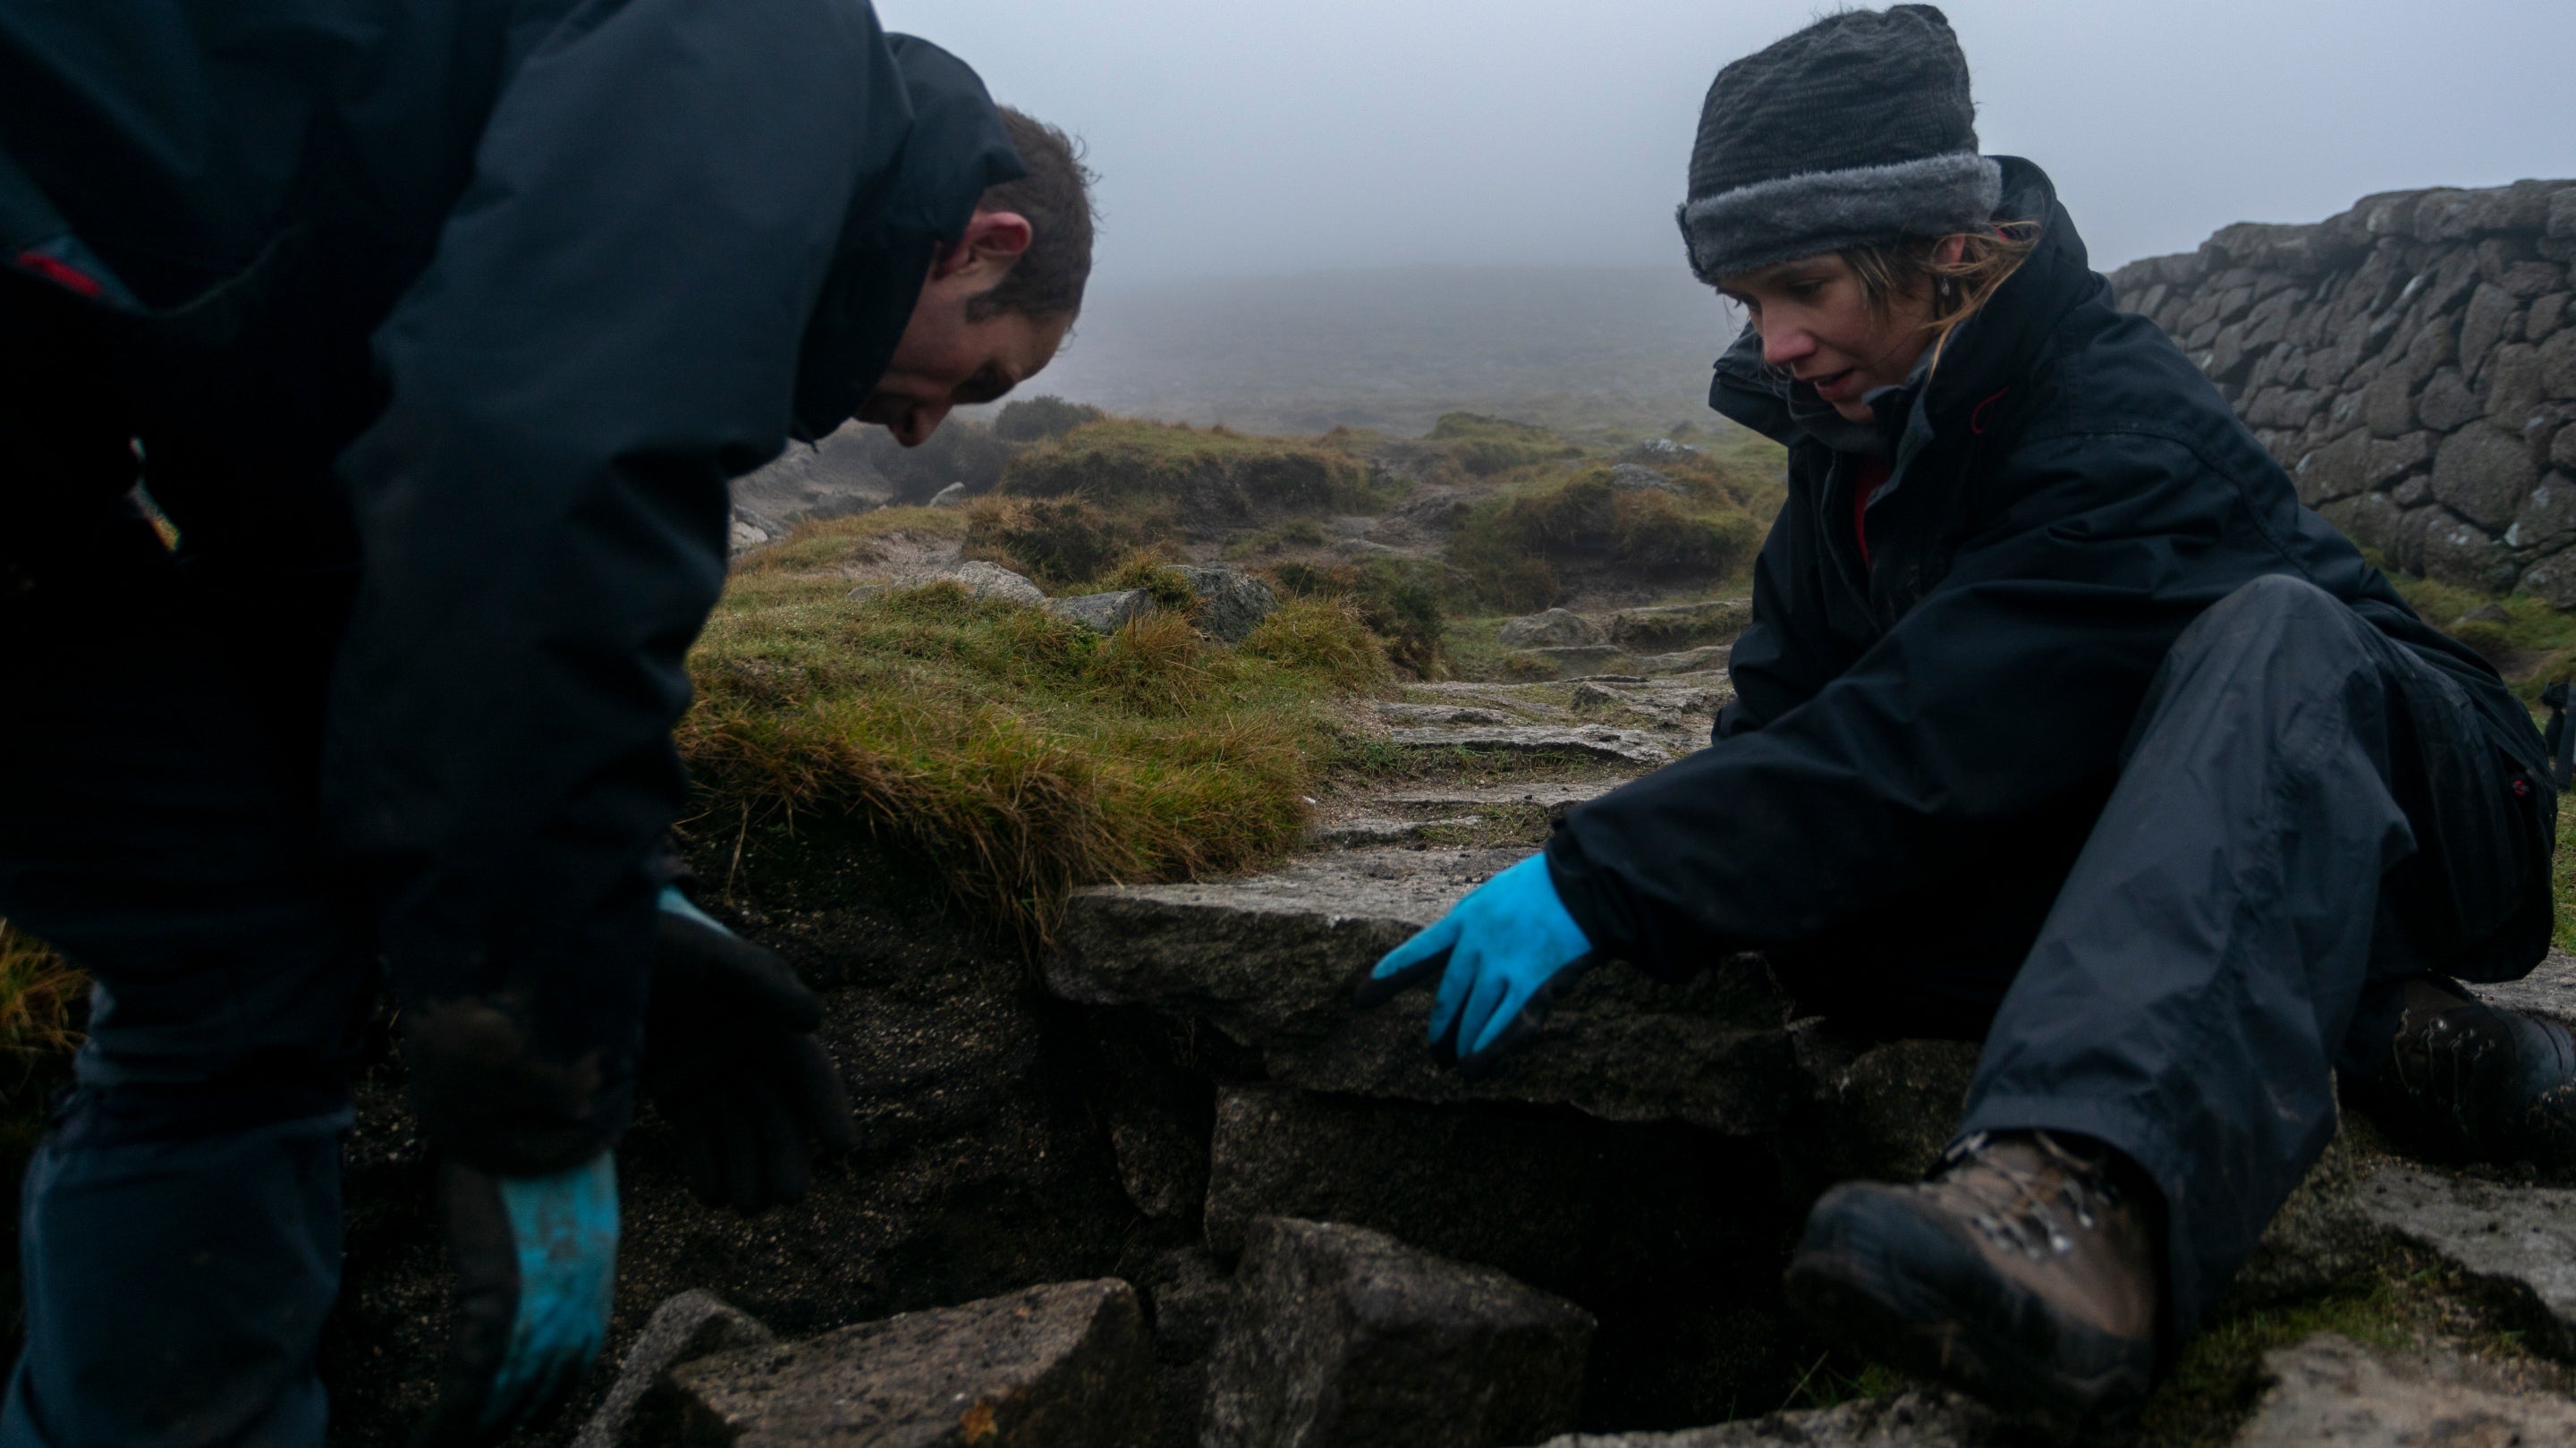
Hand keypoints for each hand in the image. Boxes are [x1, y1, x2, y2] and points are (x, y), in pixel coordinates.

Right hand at [421, 1154, 617, 1445]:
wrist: (532, 1113)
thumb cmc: (534, 1143)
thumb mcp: (561, 1203)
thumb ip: (550, 1244)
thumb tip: (526, 1260)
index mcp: (594, 1277)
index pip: (574, 1358)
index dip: (546, 1392)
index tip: (527, 1418)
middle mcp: (578, 1301)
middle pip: (543, 1384)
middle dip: (509, 1420)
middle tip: (482, 1444)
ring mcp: (543, 1305)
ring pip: (506, 1393)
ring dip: (475, 1431)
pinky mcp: (500, 1302)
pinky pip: (473, 1380)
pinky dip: (449, 1420)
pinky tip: (430, 1441)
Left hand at [644, 887, 856, 1209]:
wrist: (587, 959)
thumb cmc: (659, 944)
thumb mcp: (709, 956)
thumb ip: (762, 982)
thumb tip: (816, 1019)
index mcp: (767, 1016)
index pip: (806, 1068)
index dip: (827, 1106)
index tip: (843, 1147)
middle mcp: (744, 1049)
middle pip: (776, 1111)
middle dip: (784, 1154)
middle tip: (786, 1196)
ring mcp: (709, 1073)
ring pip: (739, 1130)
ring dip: (748, 1168)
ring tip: (747, 1206)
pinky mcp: (674, 1091)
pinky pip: (700, 1134)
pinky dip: (708, 1164)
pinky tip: (712, 1195)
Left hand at [1353, 853, 1596, 1071]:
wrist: (1587, 884)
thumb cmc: (1546, 888)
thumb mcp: (1496, 895)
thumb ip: (1477, 927)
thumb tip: (1465, 960)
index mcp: (1467, 917)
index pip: (1419, 952)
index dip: (1390, 976)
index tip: (1361, 998)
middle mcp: (1478, 945)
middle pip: (1449, 998)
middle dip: (1441, 1029)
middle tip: (1436, 1051)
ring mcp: (1504, 967)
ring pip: (1473, 1017)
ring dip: (1462, 1045)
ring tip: (1456, 1065)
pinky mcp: (1532, 986)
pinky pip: (1503, 1026)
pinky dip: (1488, 1049)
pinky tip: (1475, 1067)